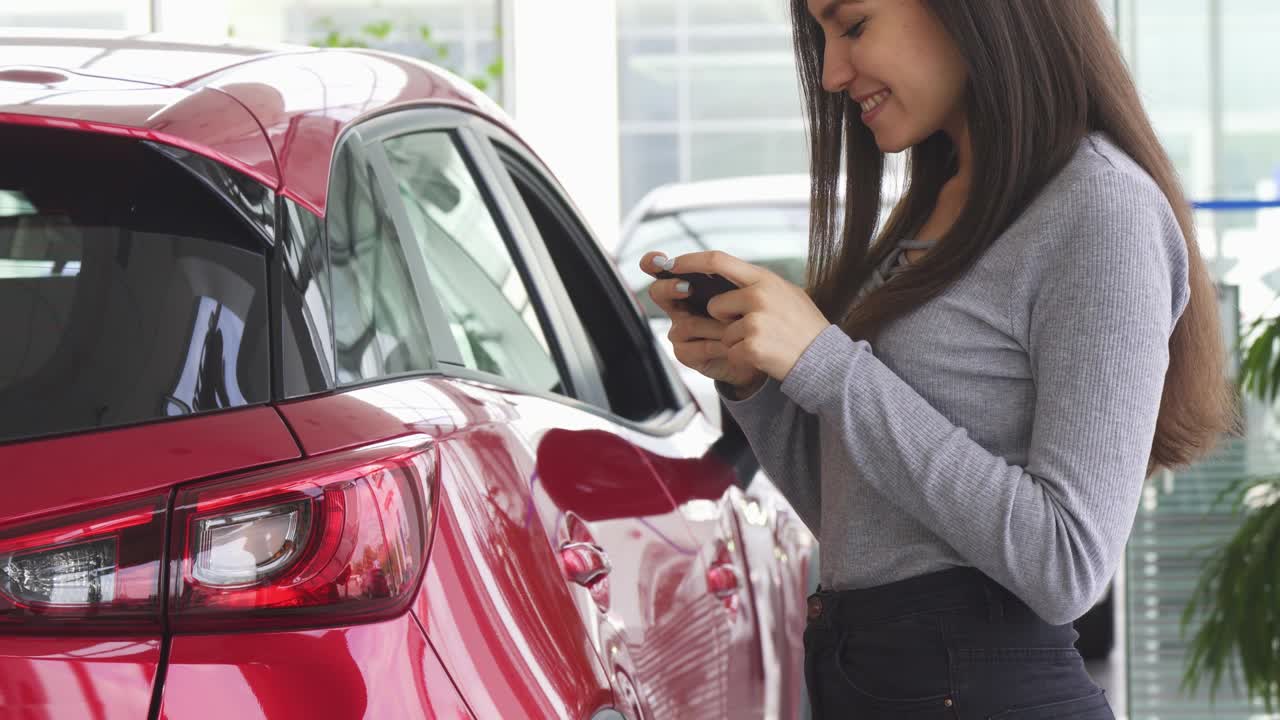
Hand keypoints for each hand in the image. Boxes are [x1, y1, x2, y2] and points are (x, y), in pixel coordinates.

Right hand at [639, 251, 763, 389]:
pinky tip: (732, 345)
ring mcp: (680, 331)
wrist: (762, 349)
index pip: (663, 270)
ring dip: (714, 325)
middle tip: (687, 287)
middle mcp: (680, 307)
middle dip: (670, 288)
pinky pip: (695, 348)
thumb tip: (710, 268)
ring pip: (686, 323)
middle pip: (659, 293)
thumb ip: (727, 274)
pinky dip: (718, 345)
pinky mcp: (685, 353)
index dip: (654, 263)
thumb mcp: (744, 287)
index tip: (658, 259)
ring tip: (737, 325)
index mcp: (689, 285)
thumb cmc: (751, 315)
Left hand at [660, 250, 830, 381]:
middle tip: (748, 327)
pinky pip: (731, 351)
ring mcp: (756, 321)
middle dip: (723, 320)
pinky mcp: (752, 346)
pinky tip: (766, 355)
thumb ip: (756, 284)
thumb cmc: (804, 327)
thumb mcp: (786, 293)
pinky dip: (743, 357)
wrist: (825, 359)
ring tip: (766, 342)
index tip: (672, 264)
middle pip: (715, 305)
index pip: (717, 260)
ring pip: (723, 333)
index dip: (690, 261)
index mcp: (765, 279)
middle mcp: (759, 295)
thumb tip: (724, 274)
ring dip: (737, 342)